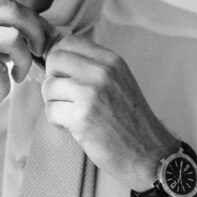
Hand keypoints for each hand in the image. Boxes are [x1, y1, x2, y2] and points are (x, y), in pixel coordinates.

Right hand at [0, 0, 54, 157]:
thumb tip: (32, 37)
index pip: (10, 5)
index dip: (34, 23)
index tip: (43, 43)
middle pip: (16, 12)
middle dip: (37, 34)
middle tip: (38, 57)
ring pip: (14, 38)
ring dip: (22, 62)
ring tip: (14, 79)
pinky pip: (0, 69)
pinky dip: (4, 86)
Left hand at [40, 35, 178, 190]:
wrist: (148, 154)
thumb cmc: (130, 120)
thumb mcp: (118, 81)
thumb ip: (93, 67)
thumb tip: (55, 58)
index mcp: (111, 60)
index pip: (68, 42)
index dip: (59, 58)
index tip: (62, 74)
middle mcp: (102, 72)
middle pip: (54, 60)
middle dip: (52, 78)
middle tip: (64, 95)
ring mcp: (91, 94)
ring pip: (49, 87)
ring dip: (53, 102)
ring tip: (70, 113)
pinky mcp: (81, 117)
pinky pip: (50, 110)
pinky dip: (55, 121)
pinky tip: (71, 126)